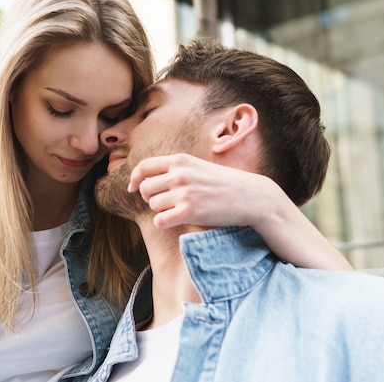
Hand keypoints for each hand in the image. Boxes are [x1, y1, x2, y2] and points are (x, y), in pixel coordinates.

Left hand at [129, 153, 273, 229]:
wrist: (252, 196)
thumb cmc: (224, 183)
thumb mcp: (198, 167)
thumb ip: (176, 170)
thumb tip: (146, 180)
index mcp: (180, 160)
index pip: (144, 167)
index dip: (134, 179)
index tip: (132, 188)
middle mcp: (179, 174)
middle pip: (145, 189)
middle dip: (150, 198)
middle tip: (165, 204)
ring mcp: (184, 192)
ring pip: (152, 205)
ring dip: (161, 211)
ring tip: (179, 210)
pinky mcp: (189, 211)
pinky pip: (160, 220)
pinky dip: (164, 223)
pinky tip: (177, 221)